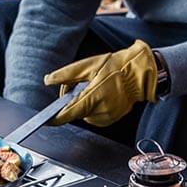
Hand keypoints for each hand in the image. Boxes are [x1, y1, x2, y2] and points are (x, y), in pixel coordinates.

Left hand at [44, 40, 158, 126]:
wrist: (139, 73)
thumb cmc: (117, 66)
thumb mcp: (88, 65)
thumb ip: (66, 75)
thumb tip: (48, 80)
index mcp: (93, 97)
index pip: (68, 113)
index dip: (56, 118)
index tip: (46, 120)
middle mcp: (99, 110)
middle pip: (75, 112)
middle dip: (73, 100)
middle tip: (82, 85)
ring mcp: (106, 117)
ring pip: (84, 114)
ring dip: (84, 104)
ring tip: (95, 88)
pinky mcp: (111, 119)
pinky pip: (94, 116)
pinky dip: (93, 107)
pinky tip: (101, 95)